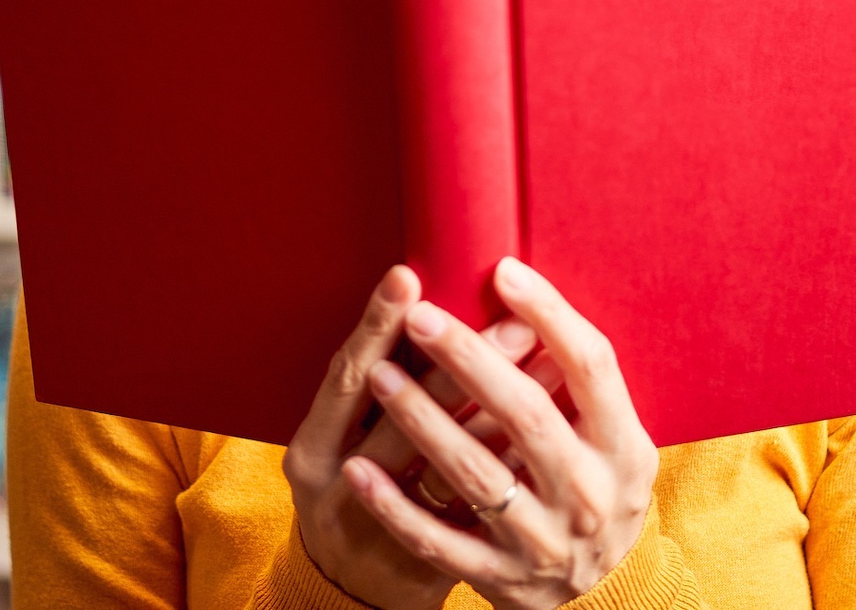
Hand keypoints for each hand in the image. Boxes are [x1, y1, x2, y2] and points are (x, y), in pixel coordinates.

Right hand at [283, 264, 537, 609]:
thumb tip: (424, 304)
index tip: (409, 277)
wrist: (354, 593)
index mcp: (309, 451)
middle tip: (511, 315)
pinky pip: (482, 508)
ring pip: (451, 465)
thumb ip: (372, 386)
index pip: (344, 378)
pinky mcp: (431, 564)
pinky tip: (546, 424)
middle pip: (403, 418)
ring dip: (503, 406)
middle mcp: (338, 492)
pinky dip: (514, 462)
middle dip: (462, 362)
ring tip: (543, 356)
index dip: (374, 327)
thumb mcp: (337, 442)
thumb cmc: (351, 493)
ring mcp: (387, 534)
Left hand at [341, 257, 657, 609]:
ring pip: (476, 474)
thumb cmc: (595, 487)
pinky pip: (438, 540)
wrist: (601, 592)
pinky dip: (395, 506)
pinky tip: (358, 469)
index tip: (504, 272)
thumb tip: (529, 298)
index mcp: (624, 448)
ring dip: (423, 419)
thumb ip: (581, 383)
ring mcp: (544, 542)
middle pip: (526, 415)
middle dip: (469, 360)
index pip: (591, 367)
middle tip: (420, 317)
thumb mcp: (612, 439)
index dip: (551, 315)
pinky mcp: (502, 579)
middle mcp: (589, 495)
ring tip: (380, 373)